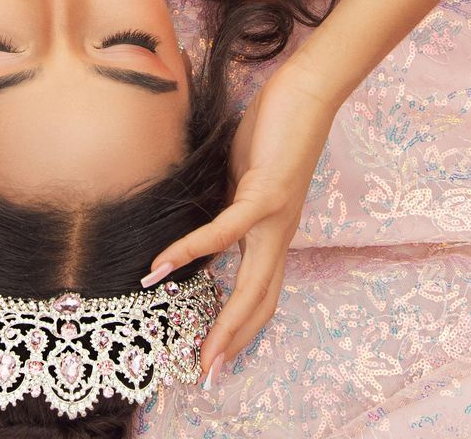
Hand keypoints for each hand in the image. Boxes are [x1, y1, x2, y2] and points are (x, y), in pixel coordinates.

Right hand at [140, 60, 341, 380]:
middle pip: (260, 303)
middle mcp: (279, 234)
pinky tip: (164, 263)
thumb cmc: (274, 130)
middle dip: (233, 343)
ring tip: (198, 350)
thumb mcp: (244, 182)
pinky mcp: (265, 193)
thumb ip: (229, 212)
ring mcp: (275, 218)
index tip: (215, 356)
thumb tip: (206, 235)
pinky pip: (224, 231)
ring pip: (253, 285)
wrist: (305, 94)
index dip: (240, 328)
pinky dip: (192, 250)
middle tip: (206, 375)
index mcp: (274, 233)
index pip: (261, 293)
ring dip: (225, 322)